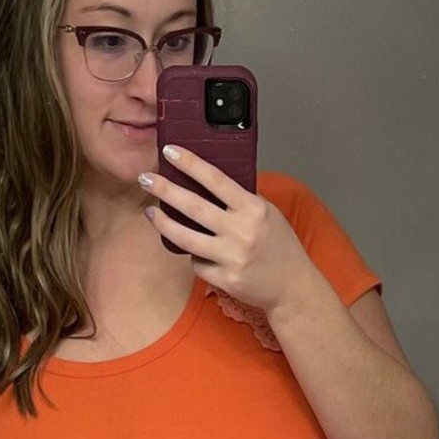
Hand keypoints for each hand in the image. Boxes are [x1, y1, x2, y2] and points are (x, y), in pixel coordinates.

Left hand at [139, 145, 315, 314]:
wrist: (293, 286)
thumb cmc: (280, 247)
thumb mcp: (268, 214)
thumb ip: (241, 200)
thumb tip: (208, 183)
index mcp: (254, 209)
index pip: (216, 180)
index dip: (190, 164)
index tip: (170, 151)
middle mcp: (242, 232)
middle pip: (193, 207)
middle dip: (165, 190)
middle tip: (145, 179)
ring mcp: (232, 257)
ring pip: (185, 238)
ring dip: (163, 224)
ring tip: (150, 212)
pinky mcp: (225, 279)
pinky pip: (197, 264)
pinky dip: (194, 256)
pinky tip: (197, 252)